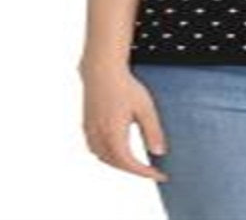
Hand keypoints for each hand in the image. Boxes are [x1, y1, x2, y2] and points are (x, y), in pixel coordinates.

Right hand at [79, 64, 168, 181]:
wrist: (102, 70)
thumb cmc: (125, 86)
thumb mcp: (145, 108)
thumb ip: (152, 131)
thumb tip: (159, 153)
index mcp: (113, 134)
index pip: (129, 163)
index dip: (145, 173)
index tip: (159, 175)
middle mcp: (98, 136)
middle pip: (116, 163)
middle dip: (134, 170)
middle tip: (151, 170)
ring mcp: (90, 131)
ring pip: (103, 158)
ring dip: (119, 164)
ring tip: (136, 163)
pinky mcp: (86, 125)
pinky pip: (95, 149)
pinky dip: (107, 155)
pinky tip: (117, 150)